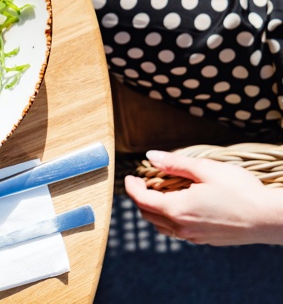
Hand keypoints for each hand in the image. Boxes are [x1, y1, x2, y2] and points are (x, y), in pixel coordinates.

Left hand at [124, 150, 282, 245]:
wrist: (270, 218)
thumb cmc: (241, 191)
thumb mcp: (206, 169)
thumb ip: (175, 163)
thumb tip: (151, 157)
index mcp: (177, 209)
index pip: (140, 199)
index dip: (131, 186)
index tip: (130, 176)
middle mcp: (181, 227)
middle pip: (147, 214)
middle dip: (140, 198)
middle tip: (143, 183)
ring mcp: (193, 236)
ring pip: (161, 226)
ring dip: (154, 210)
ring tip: (160, 193)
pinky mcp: (205, 240)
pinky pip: (178, 231)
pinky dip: (170, 219)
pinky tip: (180, 206)